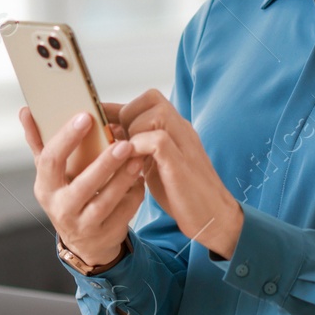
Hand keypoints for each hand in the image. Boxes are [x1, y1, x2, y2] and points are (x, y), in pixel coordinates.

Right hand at [19, 105, 145, 266]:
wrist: (84, 241)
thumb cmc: (67, 195)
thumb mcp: (51, 173)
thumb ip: (39, 142)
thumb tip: (25, 110)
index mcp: (45, 187)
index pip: (51, 160)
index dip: (67, 138)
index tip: (86, 117)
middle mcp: (61, 208)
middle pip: (83, 184)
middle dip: (105, 164)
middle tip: (124, 143)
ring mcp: (83, 224)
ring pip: (106, 201)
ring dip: (124, 178)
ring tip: (138, 157)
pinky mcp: (106, 234)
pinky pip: (124, 212)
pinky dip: (134, 194)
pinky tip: (141, 177)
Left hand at [119, 89, 243, 259]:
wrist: (214, 216)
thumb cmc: (183, 193)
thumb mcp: (156, 164)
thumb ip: (141, 147)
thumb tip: (112, 135)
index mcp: (176, 129)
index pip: (148, 100)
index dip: (120, 107)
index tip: (99, 120)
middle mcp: (182, 130)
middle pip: (151, 98)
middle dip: (126, 117)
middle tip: (117, 143)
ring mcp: (184, 143)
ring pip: (155, 113)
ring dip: (133, 132)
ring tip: (124, 155)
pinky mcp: (182, 162)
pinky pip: (158, 139)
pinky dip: (139, 147)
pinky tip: (132, 164)